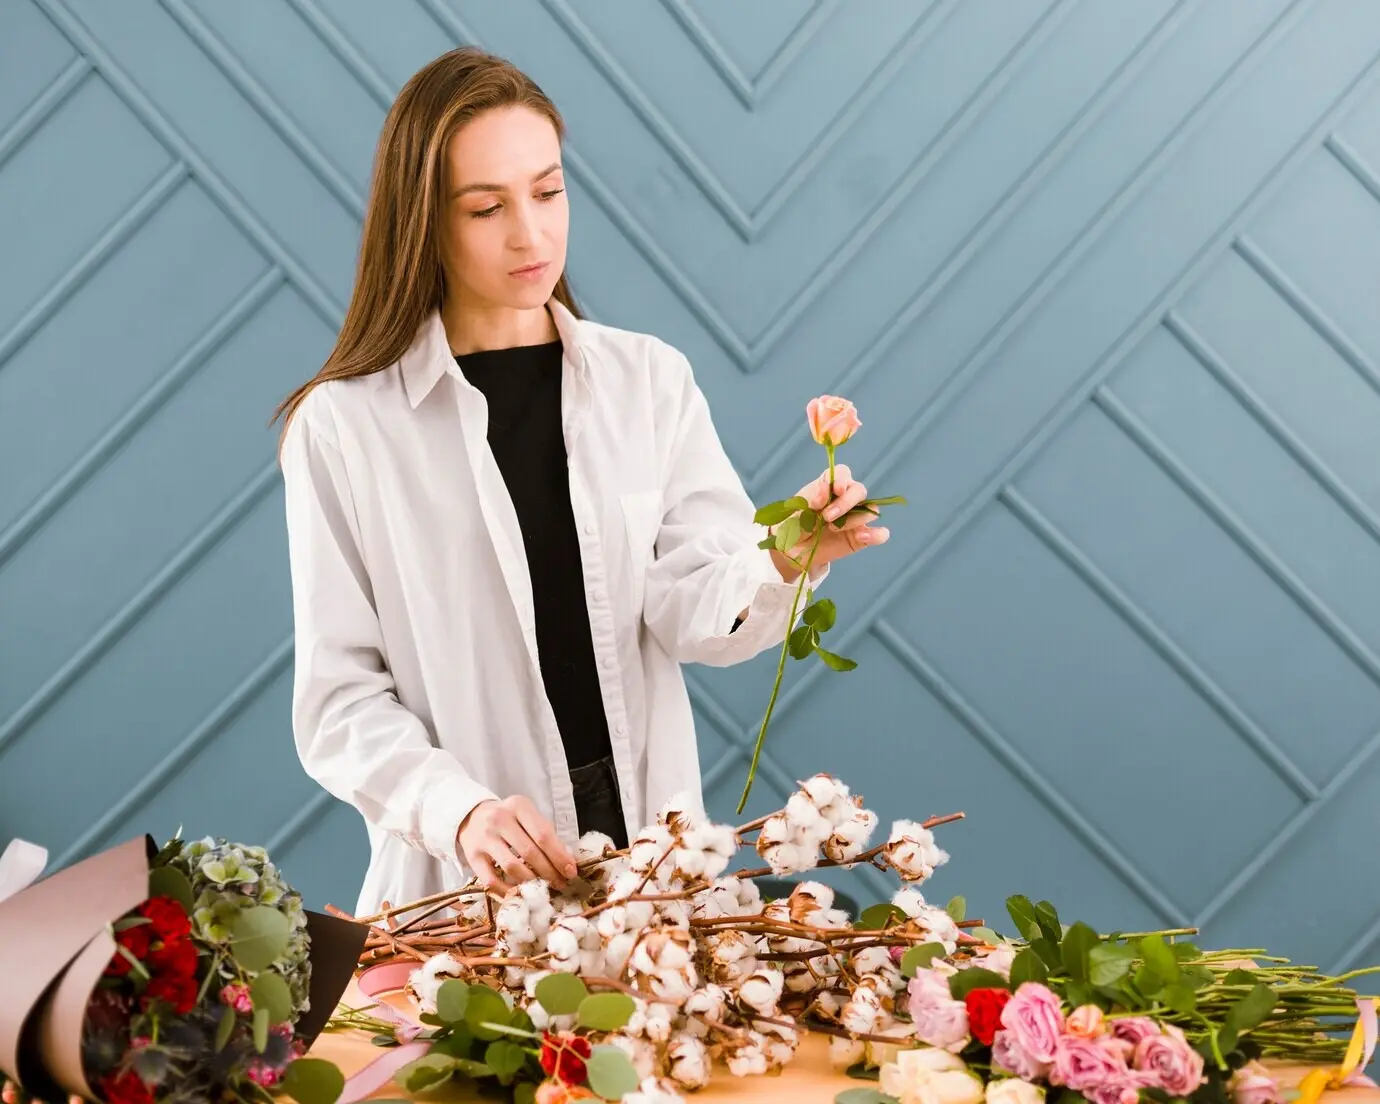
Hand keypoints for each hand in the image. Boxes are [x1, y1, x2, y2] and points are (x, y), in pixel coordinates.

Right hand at [456, 796, 576, 891]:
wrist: (471, 815)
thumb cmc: (508, 819)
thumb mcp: (527, 816)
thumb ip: (545, 834)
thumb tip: (566, 861)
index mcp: (519, 806)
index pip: (543, 834)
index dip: (559, 856)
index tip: (571, 871)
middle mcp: (500, 819)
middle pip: (530, 852)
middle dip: (549, 872)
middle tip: (561, 884)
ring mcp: (484, 838)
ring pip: (512, 867)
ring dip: (531, 883)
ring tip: (543, 890)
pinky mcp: (472, 856)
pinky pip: (491, 880)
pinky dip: (507, 891)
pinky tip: (520, 895)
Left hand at [770, 463, 888, 580]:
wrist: (792, 551)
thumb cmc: (793, 526)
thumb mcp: (795, 510)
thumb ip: (811, 498)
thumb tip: (826, 489)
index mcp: (828, 486)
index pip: (842, 473)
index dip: (841, 479)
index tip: (835, 490)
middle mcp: (845, 499)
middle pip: (859, 490)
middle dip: (845, 502)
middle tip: (826, 516)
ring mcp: (855, 518)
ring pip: (870, 510)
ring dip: (854, 519)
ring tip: (832, 529)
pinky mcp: (862, 537)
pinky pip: (880, 533)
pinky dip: (877, 534)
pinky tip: (861, 537)